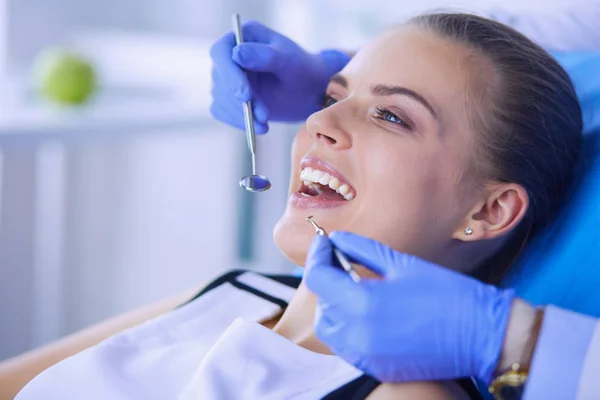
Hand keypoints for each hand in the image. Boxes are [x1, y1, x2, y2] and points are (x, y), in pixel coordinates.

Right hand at [209, 21, 349, 132]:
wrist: (309, 91)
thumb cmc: (302, 70)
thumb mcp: (289, 61)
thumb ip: (265, 56)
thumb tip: (236, 53)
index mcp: (243, 36)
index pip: (221, 52)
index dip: (229, 74)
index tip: (246, 95)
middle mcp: (230, 55)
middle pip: (220, 79)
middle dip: (239, 101)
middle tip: (263, 115)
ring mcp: (226, 77)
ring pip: (220, 98)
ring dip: (241, 114)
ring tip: (265, 122)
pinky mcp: (228, 97)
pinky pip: (222, 112)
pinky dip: (239, 121)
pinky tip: (259, 125)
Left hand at [304, 232, 514, 383]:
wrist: (483, 335)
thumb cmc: (447, 293)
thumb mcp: (402, 264)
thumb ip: (362, 249)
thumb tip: (337, 239)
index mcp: (362, 303)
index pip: (318, 278)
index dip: (318, 256)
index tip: (324, 243)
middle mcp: (358, 334)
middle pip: (322, 304)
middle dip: (327, 280)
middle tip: (341, 262)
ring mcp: (366, 356)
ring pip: (331, 329)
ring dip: (335, 306)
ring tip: (355, 288)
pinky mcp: (377, 369)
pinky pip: (347, 347)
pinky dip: (348, 328)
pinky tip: (368, 312)